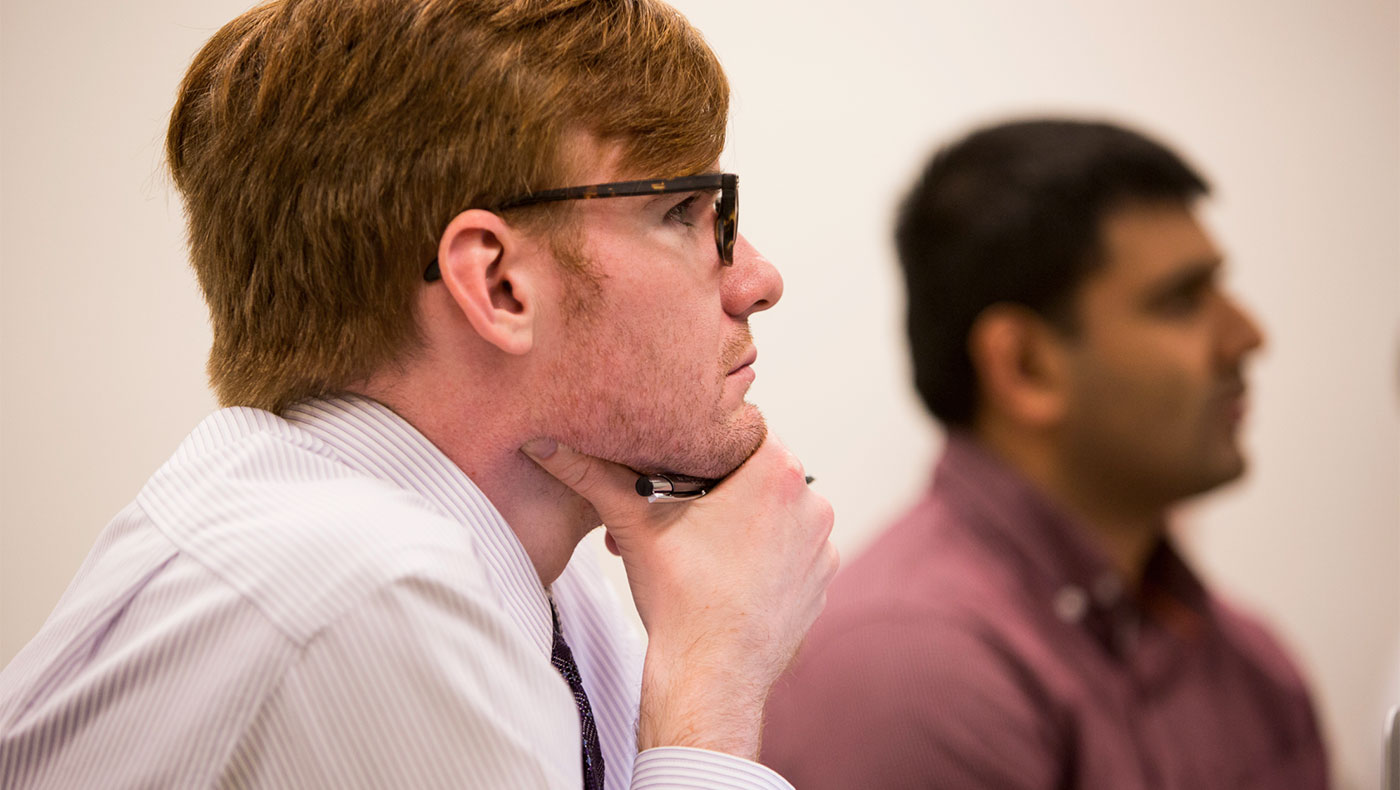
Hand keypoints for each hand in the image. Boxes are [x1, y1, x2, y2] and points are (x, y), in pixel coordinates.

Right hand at [522, 436, 837, 758]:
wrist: (710, 676)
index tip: (678, 462)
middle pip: (758, 472)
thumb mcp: (633, 523)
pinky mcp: (821, 580)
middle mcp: (812, 502)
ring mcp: (823, 545)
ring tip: (697, 543)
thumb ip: (593, 474)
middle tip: (674, 509)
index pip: (743, 430)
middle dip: (717, 487)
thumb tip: (546, 442)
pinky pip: (790, 549)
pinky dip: (762, 553)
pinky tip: (726, 571)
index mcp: (777, 472)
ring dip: (740, 519)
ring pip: (774, 511)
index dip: (705, 443)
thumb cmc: (680, 599)